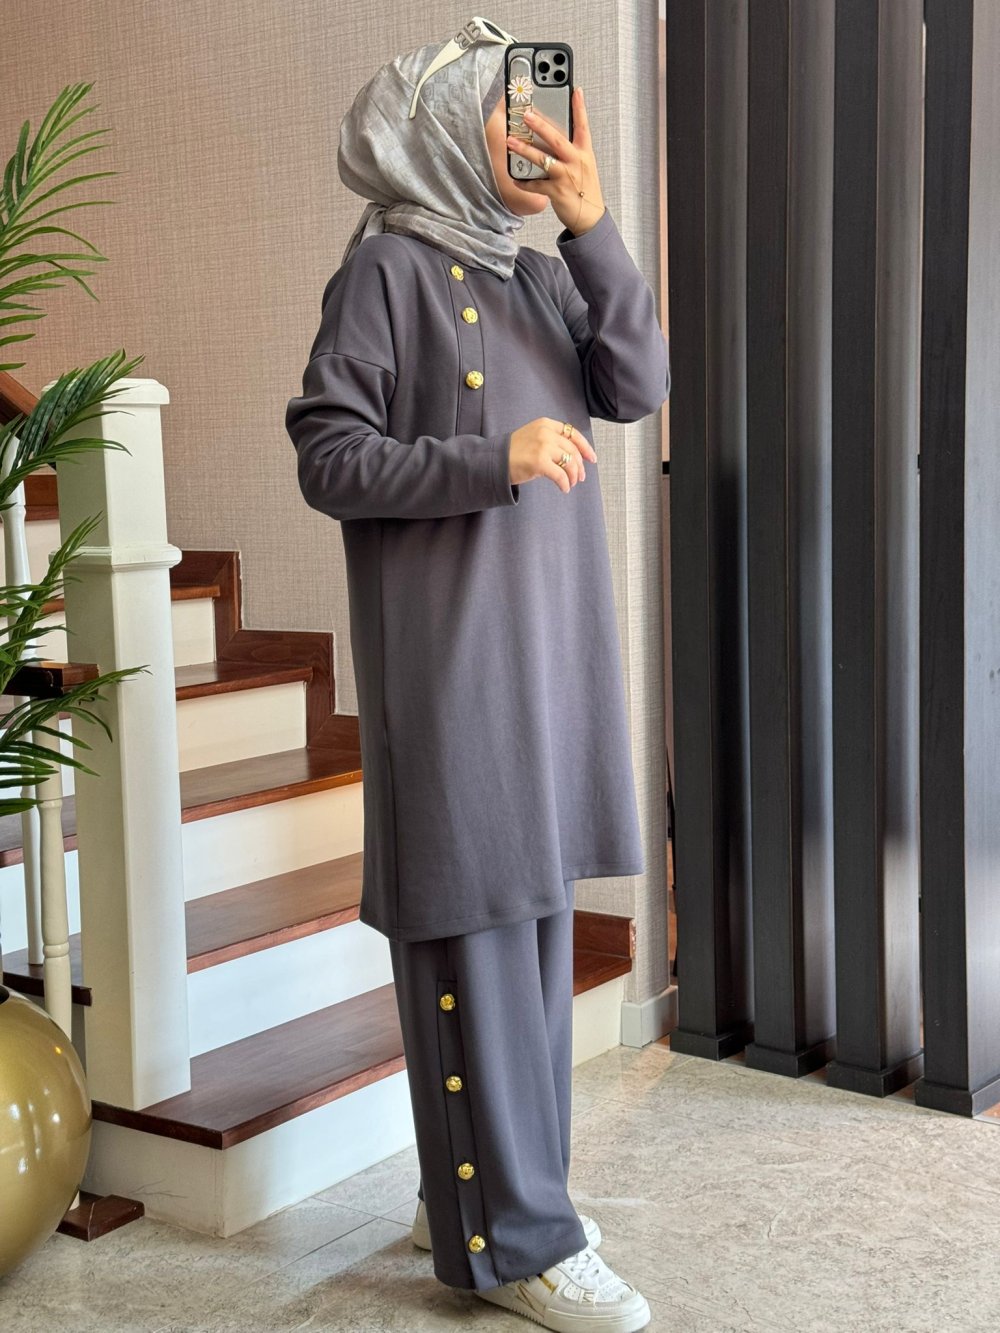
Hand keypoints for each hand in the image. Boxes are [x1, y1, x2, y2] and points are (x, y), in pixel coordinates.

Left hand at [505, 87, 606, 235]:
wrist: (589, 216)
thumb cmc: (585, 189)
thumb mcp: (584, 165)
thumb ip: (572, 150)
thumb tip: (553, 135)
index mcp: (584, 153)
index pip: (583, 126)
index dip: (579, 108)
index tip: (575, 90)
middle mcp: (576, 162)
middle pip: (557, 139)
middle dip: (541, 125)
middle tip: (527, 114)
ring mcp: (566, 176)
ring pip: (543, 159)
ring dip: (525, 149)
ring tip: (510, 141)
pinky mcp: (556, 192)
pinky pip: (536, 185)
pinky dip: (524, 182)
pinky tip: (515, 179)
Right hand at [509, 417, 597, 493]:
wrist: (494, 460)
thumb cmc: (514, 452)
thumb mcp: (534, 437)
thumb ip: (552, 441)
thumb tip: (574, 457)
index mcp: (546, 424)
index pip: (573, 433)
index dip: (585, 447)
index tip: (592, 458)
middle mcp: (546, 433)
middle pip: (573, 450)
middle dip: (580, 466)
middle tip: (580, 477)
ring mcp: (543, 446)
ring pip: (569, 463)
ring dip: (573, 476)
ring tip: (571, 484)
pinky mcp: (539, 462)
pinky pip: (561, 475)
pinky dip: (565, 484)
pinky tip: (564, 488)